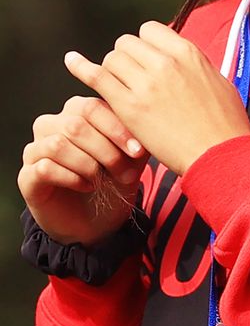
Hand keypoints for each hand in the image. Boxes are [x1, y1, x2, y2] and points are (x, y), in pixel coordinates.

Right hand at [18, 96, 149, 246]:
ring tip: (104, 179)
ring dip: (88, 165)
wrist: (98, 218)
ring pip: (57, 145)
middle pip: (74, 125)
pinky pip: (44, 168)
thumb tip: (146, 123)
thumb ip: (138, 136)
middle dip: (106, 151)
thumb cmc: (115, 178)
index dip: (116, 128)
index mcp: (76, 111)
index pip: (91, 107)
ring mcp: (35, 150)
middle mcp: (50, 125)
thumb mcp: (133, 156)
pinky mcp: (26, 176)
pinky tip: (87, 186)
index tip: (138, 151)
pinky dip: (72, 178)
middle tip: (126, 173)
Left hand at [64, 21, 249, 175]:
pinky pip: (97, 77)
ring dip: (113, 71)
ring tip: (119, 88)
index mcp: (188, 53)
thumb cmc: (224, 123)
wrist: (218, 152)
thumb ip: (195, 66)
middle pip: (127, 43)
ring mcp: (145, 84)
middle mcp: (164, 62)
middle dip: (127, 57)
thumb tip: (184, 62)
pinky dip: (81, 67)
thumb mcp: (219, 81)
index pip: (150, 30)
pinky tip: (71, 60)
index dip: (145, 44)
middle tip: (132, 77)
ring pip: (112, 59)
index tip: (147, 59)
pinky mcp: (129, 106)